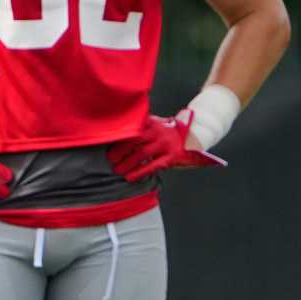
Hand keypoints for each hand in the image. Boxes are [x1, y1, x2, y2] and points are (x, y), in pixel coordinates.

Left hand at [107, 113, 227, 182]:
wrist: (193, 135)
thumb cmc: (166, 131)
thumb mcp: (154, 124)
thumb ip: (139, 126)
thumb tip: (114, 132)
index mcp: (150, 122)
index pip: (131, 128)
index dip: (118, 136)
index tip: (106, 143)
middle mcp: (157, 131)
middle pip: (134, 140)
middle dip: (120, 150)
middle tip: (110, 160)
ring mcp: (165, 144)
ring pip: (142, 154)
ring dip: (127, 163)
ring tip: (117, 170)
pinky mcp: (172, 156)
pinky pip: (153, 165)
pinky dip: (140, 172)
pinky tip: (130, 177)